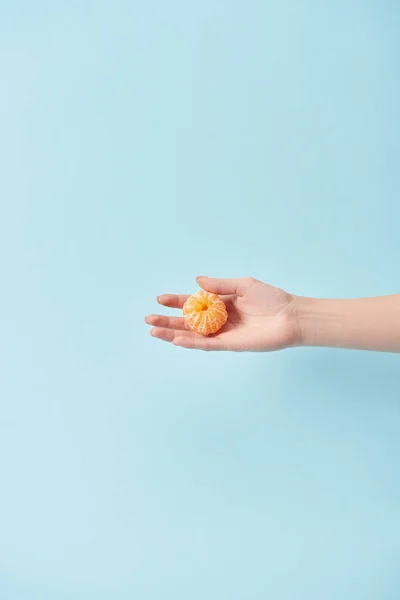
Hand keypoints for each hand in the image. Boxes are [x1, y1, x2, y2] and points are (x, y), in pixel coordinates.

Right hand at [145, 276, 299, 350]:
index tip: (160, 299)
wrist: (290, 317)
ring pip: (192, 335)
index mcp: (221, 304)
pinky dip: (191, 342)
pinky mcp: (230, 344)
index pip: (193, 303)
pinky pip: (206, 344)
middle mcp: (219, 320)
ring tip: (154, 330)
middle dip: (168, 320)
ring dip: (173, 333)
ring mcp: (223, 333)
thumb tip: (197, 281)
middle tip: (149, 318)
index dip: (176, 301)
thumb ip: (219, 285)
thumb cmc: (271, 299)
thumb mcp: (243, 285)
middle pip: (188, 321)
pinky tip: (176, 339)